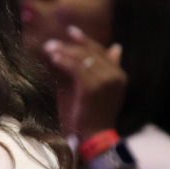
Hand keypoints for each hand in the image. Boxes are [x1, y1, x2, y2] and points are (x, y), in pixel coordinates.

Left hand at [44, 25, 125, 139]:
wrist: (96, 137)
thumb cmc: (95, 115)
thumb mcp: (104, 89)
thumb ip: (106, 68)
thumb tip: (116, 47)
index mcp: (119, 74)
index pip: (102, 51)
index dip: (86, 40)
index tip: (72, 31)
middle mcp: (116, 75)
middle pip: (91, 53)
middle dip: (70, 45)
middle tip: (52, 42)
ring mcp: (106, 81)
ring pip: (82, 59)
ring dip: (64, 52)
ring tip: (50, 49)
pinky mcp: (93, 87)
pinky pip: (76, 68)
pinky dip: (64, 61)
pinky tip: (54, 59)